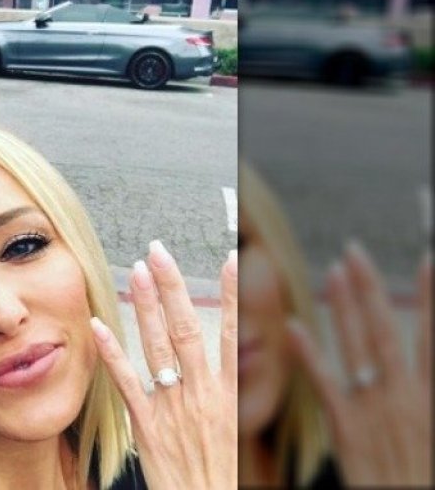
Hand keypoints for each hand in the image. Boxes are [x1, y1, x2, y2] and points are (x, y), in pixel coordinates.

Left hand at [91, 241, 237, 489]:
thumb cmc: (216, 474)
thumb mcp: (230, 430)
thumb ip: (221, 393)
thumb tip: (222, 360)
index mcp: (226, 395)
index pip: (232, 334)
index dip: (231, 296)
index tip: (229, 259)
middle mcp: (201, 395)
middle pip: (187, 330)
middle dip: (173, 287)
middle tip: (159, 251)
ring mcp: (173, 408)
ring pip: (158, 347)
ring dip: (147, 306)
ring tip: (137, 270)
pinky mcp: (148, 426)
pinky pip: (127, 382)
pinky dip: (112, 353)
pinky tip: (98, 326)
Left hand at [287, 242, 431, 485]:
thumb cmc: (424, 477)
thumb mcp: (434, 431)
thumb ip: (428, 391)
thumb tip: (428, 366)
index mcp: (431, 398)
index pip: (433, 338)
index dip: (431, 299)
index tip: (427, 261)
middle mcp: (404, 396)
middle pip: (386, 331)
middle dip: (371, 288)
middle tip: (354, 249)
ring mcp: (374, 410)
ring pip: (356, 346)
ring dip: (343, 306)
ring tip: (332, 269)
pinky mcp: (347, 429)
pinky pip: (325, 385)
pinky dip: (310, 354)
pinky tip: (294, 326)